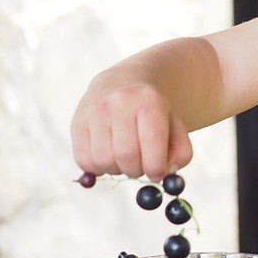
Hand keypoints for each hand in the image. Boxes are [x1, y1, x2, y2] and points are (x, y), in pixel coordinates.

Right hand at [70, 79, 192, 179]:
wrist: (122, 84)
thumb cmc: (153, 113)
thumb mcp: (176, 125)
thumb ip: (181, 152)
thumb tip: (168, 172)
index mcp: (149, 100)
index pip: (152, 140)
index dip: (156, 166)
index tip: (157, 173)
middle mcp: (119, 102)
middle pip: (126, 155)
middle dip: (137, 170)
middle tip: (141, 166)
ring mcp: (95, 111)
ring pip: (103, 160)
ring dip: (117, 170)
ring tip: (124, 159)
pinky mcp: (77, 122)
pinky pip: (84, 160)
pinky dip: (98, 168)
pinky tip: (108, 157)